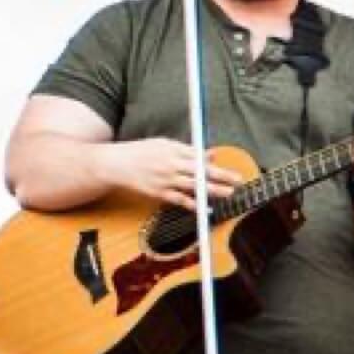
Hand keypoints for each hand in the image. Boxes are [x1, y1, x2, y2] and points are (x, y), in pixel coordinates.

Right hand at [104, 138, 241, 209]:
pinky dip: (193, 204)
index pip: (199, 157)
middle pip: (200, 171)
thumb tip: (210, 154)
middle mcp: (171, 163)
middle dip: (221, 176)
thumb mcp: (163, 144)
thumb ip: (187, 150)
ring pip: (193, 185)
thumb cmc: (140, 152)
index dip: (216, 165)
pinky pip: (179, 199)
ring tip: (228, 193)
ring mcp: (165, 179)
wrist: (116, 164)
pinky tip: (205, 209)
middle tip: (238, 180)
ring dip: (212, 190)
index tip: (232, 169)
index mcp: (173, 149)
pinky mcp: (158, 192)